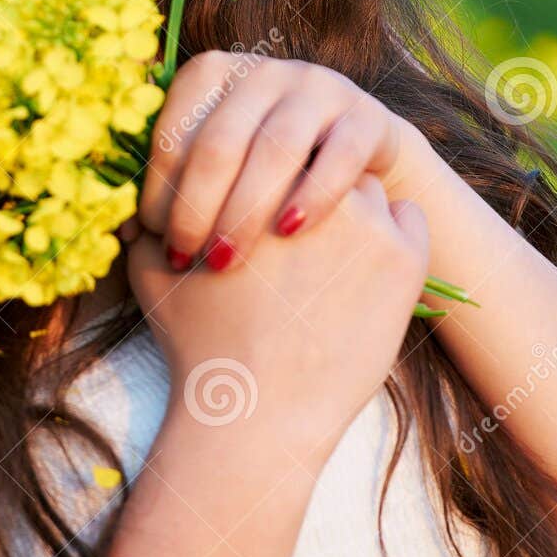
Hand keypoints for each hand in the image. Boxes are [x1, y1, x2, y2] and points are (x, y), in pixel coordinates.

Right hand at [125, 173, 429, 470]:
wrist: (254, 413)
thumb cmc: (200, 344)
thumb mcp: (155, 273)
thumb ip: (151, 221)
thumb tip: (147, 198)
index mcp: (252, 176)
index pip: (273, 143)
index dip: (268, 171)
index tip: (265, 201)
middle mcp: (309, 184)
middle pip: (319, 157)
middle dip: (308, 184)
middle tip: (300, 226)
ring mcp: (363, 219)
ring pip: (364, 187)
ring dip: (351, 207)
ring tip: (334, 253)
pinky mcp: (403, 257)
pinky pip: (409, 219)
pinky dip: (394, 235)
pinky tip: (368, 267)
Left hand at [135, 49, 425, 268]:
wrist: (351, 165)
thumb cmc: (262, 179)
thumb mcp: (218, 171)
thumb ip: (173, 192)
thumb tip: (125, 235)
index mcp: (211, 74)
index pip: (174, 133)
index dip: (159, 190)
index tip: (156, 241)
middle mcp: (261, 71)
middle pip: (220, 141)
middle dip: (197, 206)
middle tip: (187, 259)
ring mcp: (316, 88)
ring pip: (275, 147)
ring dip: (246, 208)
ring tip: (228, 259)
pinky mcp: (364, 115)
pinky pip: (339, 154)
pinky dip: (312, 194)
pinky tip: (291, 231)